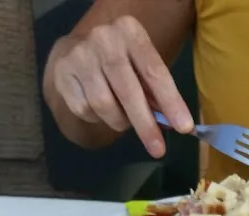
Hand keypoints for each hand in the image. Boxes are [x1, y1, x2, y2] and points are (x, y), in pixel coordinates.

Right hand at [48, 15, 193, 156]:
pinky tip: (100, 108)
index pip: (155, 72)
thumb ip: (156, 93)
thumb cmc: (122, 63)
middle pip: (128, 91)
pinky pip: (85, 110)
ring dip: (119, 121)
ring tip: (124, 118)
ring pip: (104, 105)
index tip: (184, 128)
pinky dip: (98, 118)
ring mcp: (80, 55)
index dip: (170, 102)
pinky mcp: (63, 74)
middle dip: (146, 124)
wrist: (78, 50)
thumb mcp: (142, 68)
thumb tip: (171, 124)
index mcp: (131, 32)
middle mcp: (104, 39)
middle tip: (158, 150)